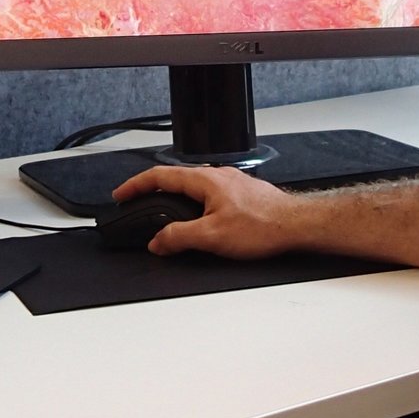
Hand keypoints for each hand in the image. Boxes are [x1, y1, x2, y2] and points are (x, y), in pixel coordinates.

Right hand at [109, 164, 318, 259]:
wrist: (297, 225)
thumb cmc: (263, 226)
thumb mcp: (212, 236)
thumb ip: (179, 237)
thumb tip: (157, 241)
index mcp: (205, 181)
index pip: (159, 176)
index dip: (135, 185)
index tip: (121, 194)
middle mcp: (217, 176)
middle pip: (175, 179)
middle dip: (152, 191)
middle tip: (137, 203)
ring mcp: (231, 183)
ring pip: (193, 187)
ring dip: (174, 198)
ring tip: (164, 213)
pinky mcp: (242, 193)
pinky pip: (209, 194)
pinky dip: (193, 204)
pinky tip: (198, 219)